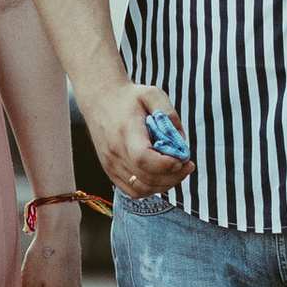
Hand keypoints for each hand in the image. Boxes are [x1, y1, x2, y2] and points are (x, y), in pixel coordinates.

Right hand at [87, 77, 191, 201]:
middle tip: (187, 165)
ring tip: (176, 171)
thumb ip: (169, 116)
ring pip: (141, 189)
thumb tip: (181, 143)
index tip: (182, 159)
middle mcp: (115, 152)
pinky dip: (150, 189)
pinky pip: (132, 191)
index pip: (143, 158)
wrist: (100, 99)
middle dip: (173, 176)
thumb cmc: (129, 97)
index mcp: (125, 131)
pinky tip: (161, 177)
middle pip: (145, 178)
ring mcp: (110, 164)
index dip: (166, 164)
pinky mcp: (110, 171)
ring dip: (163, 185)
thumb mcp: (153, 95)